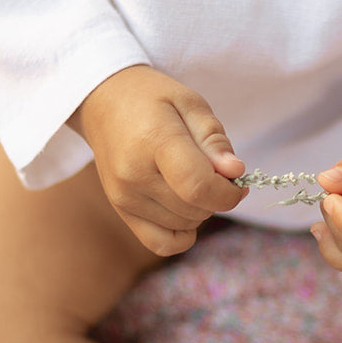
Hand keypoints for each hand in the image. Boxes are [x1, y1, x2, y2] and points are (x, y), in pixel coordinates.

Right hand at [69, 64, 245, 254]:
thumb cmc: (152, 99)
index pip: (198, 186)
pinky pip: (161, 243)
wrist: (103, 102)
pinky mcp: (121, 210)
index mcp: (153, 141)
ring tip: (193, 178)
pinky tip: (185, 208)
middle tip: (215, 171)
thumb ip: (214, 139)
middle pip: (195, 208)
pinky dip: (182, 232)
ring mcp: (123, 196)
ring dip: (201, 209)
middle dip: (217, 196)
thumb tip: (235, 172)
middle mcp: (133, 174)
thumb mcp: (190, 103)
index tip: (238, 181)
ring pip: (184, 224)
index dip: (228, 192)